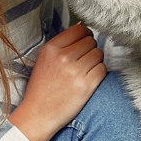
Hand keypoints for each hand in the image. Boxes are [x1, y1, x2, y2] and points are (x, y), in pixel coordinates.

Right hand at [9, 23, 105, 140]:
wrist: (38, 114)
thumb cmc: (41, 87)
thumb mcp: (44, 59)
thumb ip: (62, 43)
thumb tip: (83, 26)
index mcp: (51, 48)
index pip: (79, 30)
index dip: (85, 35)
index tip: (84, 43)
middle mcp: (63, 57)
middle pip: (91, 41)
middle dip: (90, 49)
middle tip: (83, 60)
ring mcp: (75, 72)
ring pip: (98, 54)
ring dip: (96, 61)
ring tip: (85, 70)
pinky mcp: (86, 86)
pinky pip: (102, 69)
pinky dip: (99, 73)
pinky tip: (89, 79)